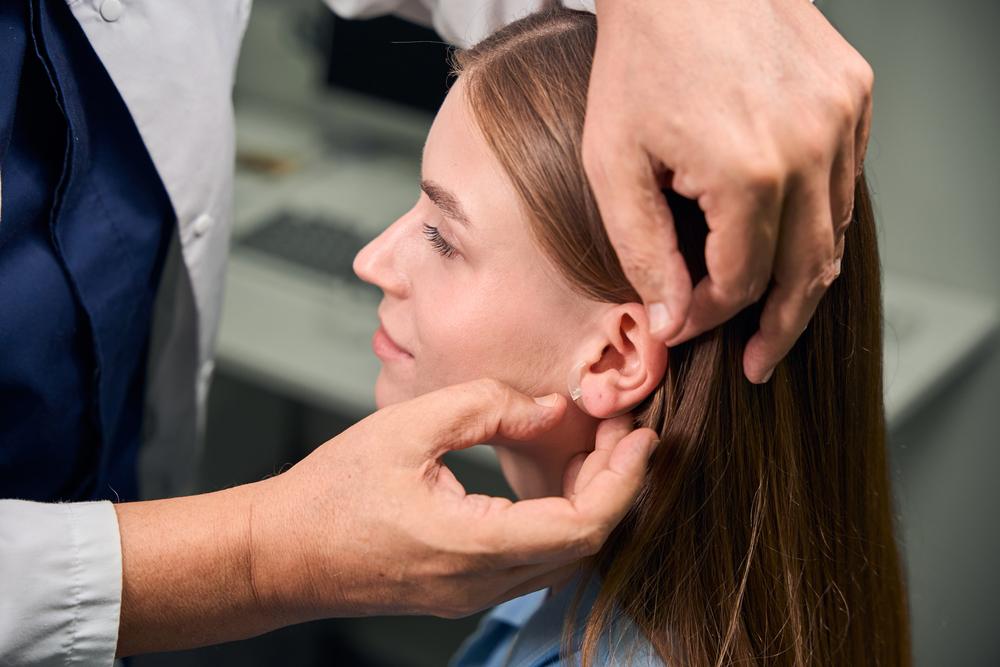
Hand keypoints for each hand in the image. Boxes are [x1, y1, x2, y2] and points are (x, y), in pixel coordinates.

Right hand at [250, 379, 657, 620]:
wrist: (279, 555)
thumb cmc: (330, 493)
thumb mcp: (408, 426)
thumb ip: (487, 408)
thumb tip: (549, 409)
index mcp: (472, 545)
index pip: (583, 525)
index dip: (624, 481)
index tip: (641, 437)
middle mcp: (482, 583)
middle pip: (584, 545)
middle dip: (616, 486)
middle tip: (620, 431)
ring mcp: (473, 594)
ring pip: (564, 557)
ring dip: (591, 504)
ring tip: (594, 448)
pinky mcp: (463, 589)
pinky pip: (534, 561)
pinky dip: (560, 520)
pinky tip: (554, 479)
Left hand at [585, 0, 873, 381]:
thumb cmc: (637, 58)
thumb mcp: (614, 162)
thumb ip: (644, 251)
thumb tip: (674, 320)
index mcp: (749, 173)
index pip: (741, 282)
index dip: (710, 316)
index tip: (683, 326)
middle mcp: (811, 149)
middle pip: (806, 273)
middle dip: (778, 328)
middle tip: (758, 364)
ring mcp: (843, 118)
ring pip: (835, 232)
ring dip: (803, 278)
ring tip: (776, 316)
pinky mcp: (854, 95)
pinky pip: (846, 182)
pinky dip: (820, 218)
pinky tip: (788, 236)